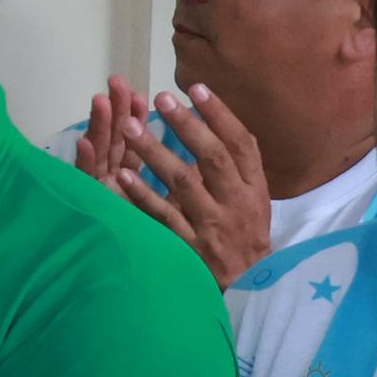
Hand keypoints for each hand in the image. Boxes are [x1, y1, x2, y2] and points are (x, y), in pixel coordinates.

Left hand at [91, 75, 272, 286]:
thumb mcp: (252, 202)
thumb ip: (235, 169)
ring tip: (131, 127)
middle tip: (161, 99)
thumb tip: (212, 122)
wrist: (249, 289)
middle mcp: (237, 204)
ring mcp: (213, 226)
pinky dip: (142, 195)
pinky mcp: (190, 247)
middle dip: (187, 125)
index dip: (221, 115)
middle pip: (213, 158)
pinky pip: (163, 217)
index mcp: (254, 189)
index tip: (196, 88)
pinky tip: (122, 175)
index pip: (242, 145)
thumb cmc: (244, 237)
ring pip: (184, 183)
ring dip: (155, 153)